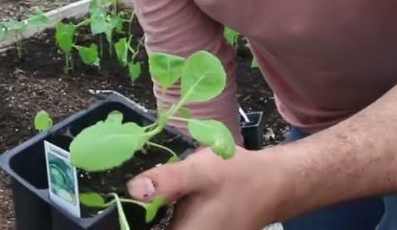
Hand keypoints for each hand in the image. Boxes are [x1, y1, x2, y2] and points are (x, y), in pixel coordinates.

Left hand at [126, 145, 282, 229]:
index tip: (122, 209)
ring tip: (164, 195)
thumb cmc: (236, 177)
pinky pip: (182, 226)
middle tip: (151, 195)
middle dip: (145, 215)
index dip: (132, 220)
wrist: (273, 183)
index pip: (143, 229)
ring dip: (158, 213)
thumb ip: (166, 182)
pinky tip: (175, 199)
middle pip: (156, 226)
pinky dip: (173, 216)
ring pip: (170, 224)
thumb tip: (133, 190)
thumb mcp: (198, 172)